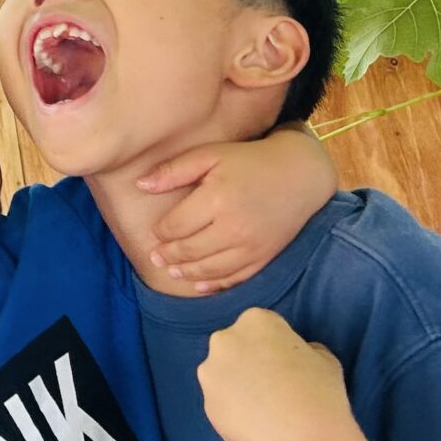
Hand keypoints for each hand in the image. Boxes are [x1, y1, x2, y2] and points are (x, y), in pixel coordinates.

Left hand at [138, 126, 334, 291]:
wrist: (300, 175)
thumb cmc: (250, 161)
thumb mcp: (210, 154)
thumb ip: (174, 170)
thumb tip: (140, 185)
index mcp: (216, 200)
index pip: (177, 226)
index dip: (161, 232)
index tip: (154, 232)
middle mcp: (233, 228)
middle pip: (190, 250)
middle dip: (169, 255)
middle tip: (155, 257)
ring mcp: (251, 247)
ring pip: (210, 269)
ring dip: (187, 273)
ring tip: (172, 271)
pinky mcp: (264, 257)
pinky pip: (236, 278)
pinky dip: (215, 285)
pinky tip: (201, 285)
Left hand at [196, 308, 357, 440]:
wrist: (304, 440)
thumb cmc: (320, 392)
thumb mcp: (325, 359)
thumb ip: (305, 350)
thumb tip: (297, 356)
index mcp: (254, 321)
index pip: (264, 327)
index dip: (278, 346)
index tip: (290, 365)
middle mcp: (224, 341)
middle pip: (237, 347)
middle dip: (250, 362)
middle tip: (274, 387)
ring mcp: (210, 374)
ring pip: (224, 377)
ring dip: (238, 387)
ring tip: (265, 412)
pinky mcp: (208, 406)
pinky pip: (223, 406)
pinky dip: (236, 414)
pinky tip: (258, 428)